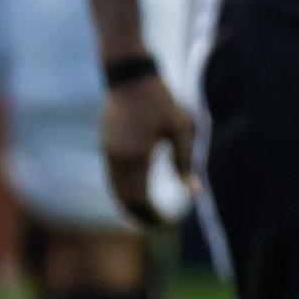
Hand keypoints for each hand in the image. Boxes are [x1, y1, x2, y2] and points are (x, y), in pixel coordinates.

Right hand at [101, 71, 195, 234]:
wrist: (129, 75)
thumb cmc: (160, 99)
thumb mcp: (180, 129)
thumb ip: (185, 161)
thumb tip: (192, 191)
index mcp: (136, 158)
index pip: (141, 201)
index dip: (155, 217)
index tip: (171, 223)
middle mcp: (117, 160)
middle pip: (125, 202)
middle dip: (142, 217)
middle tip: (162, 224)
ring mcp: (108, 153)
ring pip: (115, 192)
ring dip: (131, 206)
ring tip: (151, 213)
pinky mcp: (105, 146)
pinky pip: (112, 179)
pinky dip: (124, 192)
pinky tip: (139, 191)